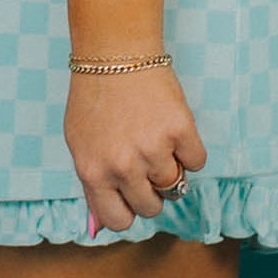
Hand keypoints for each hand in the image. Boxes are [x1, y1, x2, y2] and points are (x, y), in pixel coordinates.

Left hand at [65, 56, 206, 237]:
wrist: (115, 53)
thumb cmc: (95, 97)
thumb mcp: (80, 143)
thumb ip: (93, 183)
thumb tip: (102, 224)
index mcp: (93, 172)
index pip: (119, 221)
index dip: (129, 211)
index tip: (132, 198)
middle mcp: (123, 166)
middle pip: (152, 207)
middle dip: (152, 190)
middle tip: (146, 163)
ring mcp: (153, 149)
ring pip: (175, 185)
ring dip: (170, 167)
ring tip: (155, 138)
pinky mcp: (180, 130)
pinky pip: (197, 161)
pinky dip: (189, 150)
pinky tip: (172, 128)